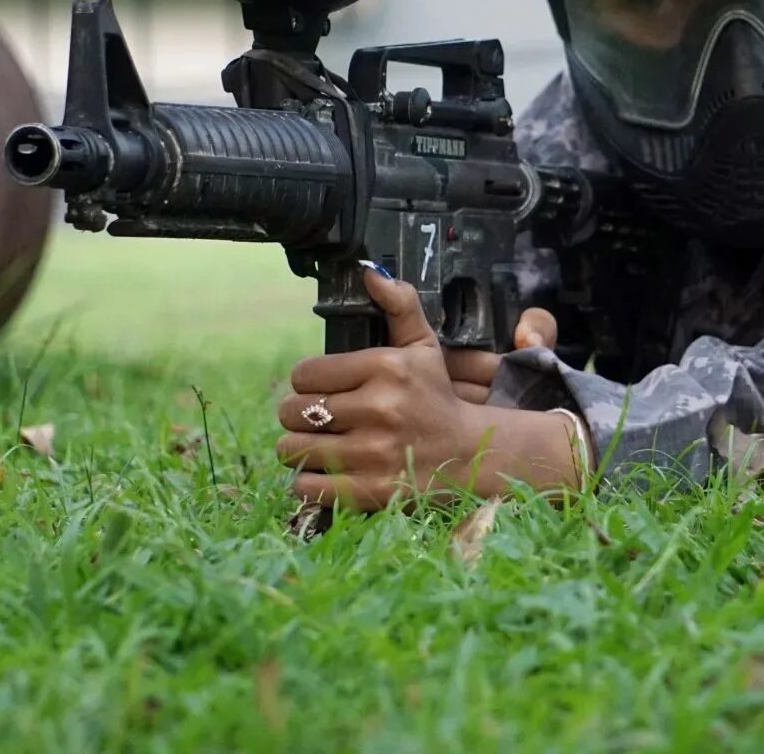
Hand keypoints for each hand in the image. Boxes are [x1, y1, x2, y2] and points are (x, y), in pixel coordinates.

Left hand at [275, 270, 579, 510]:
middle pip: (293, 412)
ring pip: (293, 449)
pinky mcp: (370, 492)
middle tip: (318, 418)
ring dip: (299, 448)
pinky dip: (308, 481)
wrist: (471, 454)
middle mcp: (379, 409)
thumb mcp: (423, 347)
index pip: (305, 374)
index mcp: (386, 368)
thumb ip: (398, 305)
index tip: (323, 388)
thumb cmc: (435, 397)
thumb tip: (368, 272)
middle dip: (298, 415)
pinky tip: (326, 471)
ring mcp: (374, 454)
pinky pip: (306, 487)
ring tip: (319, 444)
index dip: (307, 382)